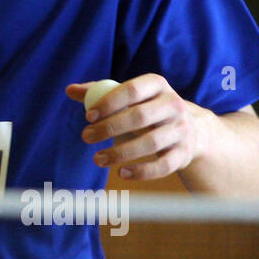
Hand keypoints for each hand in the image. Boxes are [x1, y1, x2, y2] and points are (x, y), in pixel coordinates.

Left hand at [65, 74, 206, 180]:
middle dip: (109, 128)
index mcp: (157, 85)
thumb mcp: (129, 96)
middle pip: (140, 117)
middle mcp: (174, 105)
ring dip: (120, 153)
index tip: (88, 116)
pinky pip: (163, 166)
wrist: (189, 130)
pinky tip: (121, 173)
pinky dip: (142, 172)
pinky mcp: (184, 154)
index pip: (132, 90)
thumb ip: (98, 92)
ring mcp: (181, 130)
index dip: (109, 102)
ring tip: (97, 159)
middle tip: (86, 137)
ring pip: (150, 143)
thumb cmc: (146, 109)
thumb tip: (69, 90)